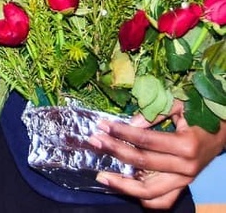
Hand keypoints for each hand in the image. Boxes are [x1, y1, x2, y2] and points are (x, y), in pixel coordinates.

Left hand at [91, 100, 225, 207]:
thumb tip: (130, 123)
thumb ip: (154, 114)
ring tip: (102, 175)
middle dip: (114, 151)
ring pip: (150, 192)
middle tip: (94, 141)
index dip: (121, 132)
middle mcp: (185, 167)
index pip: (145, 140)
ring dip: (123, 184)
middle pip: (142, 163)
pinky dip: (143, 198)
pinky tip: (125, 187)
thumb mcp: (179, 106)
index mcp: (185, 145)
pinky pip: (163, 202)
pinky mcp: (183, 187)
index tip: (101, 125)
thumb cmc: (199, 116)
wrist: (221, 135)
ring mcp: (184, 181)